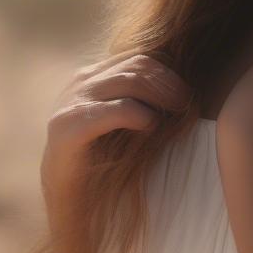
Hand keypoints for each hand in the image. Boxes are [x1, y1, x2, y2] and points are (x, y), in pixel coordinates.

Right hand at [41, 52, 191, 203]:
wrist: (65, 194)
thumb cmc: (102, 157)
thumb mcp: (121, 120)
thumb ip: (138, 97)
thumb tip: (182, 88)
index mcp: (93, 76)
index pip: (137, 58)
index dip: (167, 71)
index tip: (186, 91)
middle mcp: (81, 82)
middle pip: (137, 65)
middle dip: (169, 81)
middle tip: (187, 101)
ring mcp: (73, 101)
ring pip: (130, 80)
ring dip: (161, 95)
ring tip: (177, 112)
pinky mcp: (69, 126)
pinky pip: (117, 109)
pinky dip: (141, 115)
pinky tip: (151, 126)